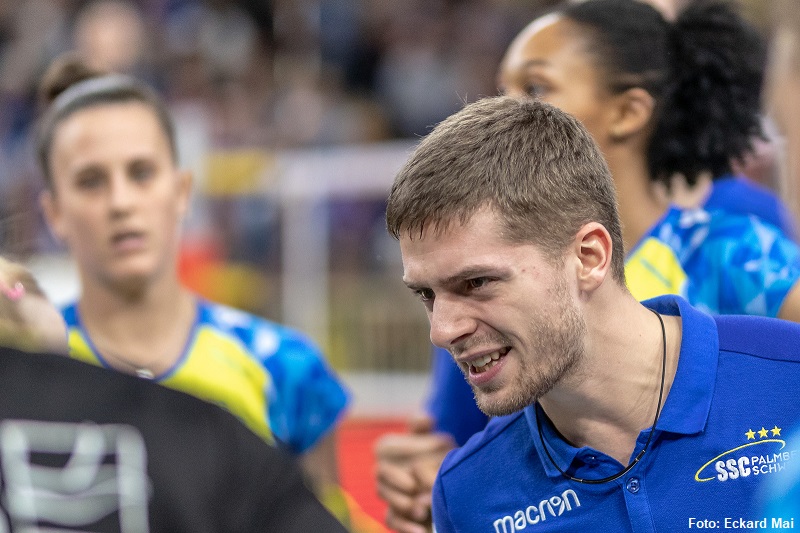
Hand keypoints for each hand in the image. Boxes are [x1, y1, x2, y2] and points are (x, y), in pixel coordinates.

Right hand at [374, 414, 455, 532]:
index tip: (413, 478)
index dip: (395, 472)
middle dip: (398, 494)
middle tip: (419, 500)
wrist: (441, 466)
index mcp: (385, 448)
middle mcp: (382, 471)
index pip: (381, 459)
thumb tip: (424, 419)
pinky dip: (405, 527)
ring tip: (423, 513)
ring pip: (387, 504)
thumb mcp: (429, 432)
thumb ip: (423, 424)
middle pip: (380, 485)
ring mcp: (388, 494)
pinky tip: (421, 530)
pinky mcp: (396, 512)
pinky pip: (392, 520)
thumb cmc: (432, 445)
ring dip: (404, 511)